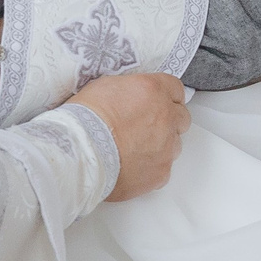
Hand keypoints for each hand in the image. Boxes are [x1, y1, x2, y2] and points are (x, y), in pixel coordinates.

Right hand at [72, 72, 187, 202]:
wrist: (79, 153)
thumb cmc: (85, 120)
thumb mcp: (105, 86)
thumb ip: (129, 90)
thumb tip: (132, 95)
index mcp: (153, 91)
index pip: (176, 89)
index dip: (166, 96)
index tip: (159, 102)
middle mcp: (166, 118)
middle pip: (181, 118)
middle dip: (168, 121)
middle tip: (146, 126)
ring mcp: (166, 148)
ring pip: (174, 145)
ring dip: (160, 145)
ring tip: (134, 149)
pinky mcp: (161, 173)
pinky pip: (163, 168)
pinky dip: (150, 167)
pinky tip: (130, 166)